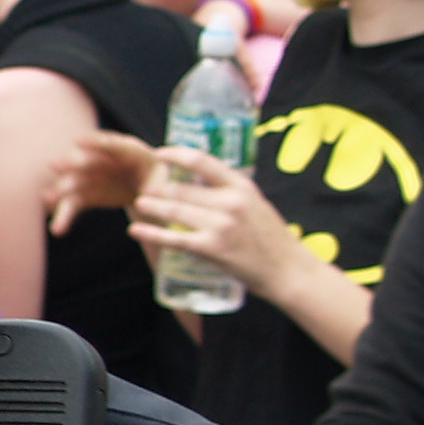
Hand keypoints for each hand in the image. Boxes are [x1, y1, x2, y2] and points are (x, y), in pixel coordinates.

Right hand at [43, 131, 158, 235]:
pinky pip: (72, 206)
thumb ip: (157, 184)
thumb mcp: (163, 180)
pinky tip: (57, 230)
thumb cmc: (157, 180)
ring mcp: (92, 178)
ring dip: (60, 191)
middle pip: (86, 161)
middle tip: (56, 165)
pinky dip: (64, 217)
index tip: (78, 141)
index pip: (112, 144)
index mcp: (128, 151)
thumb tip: (149, 194)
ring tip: (49, 199)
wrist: (147, 191)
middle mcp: (104, 161)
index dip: (95, 142)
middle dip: (71, 163)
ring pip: (73, 184)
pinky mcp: (85, 196)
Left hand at [129, 146, 310, 298]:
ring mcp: (221, 225)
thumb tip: (198, 181)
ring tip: (140, 203)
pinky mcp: (212, 248)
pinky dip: (151, 233)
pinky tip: (135, 230)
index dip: (177, 154)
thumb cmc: (270, 238)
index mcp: (242, 187)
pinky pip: (174, 238)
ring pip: (175, 210)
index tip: (160, 153)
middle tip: (145, 188)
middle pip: (183, 189)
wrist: (288, 270)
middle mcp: (231, 202)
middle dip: (159, 188)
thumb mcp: (255, 204)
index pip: (203, 161)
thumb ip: (229, 193)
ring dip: (152, 206)